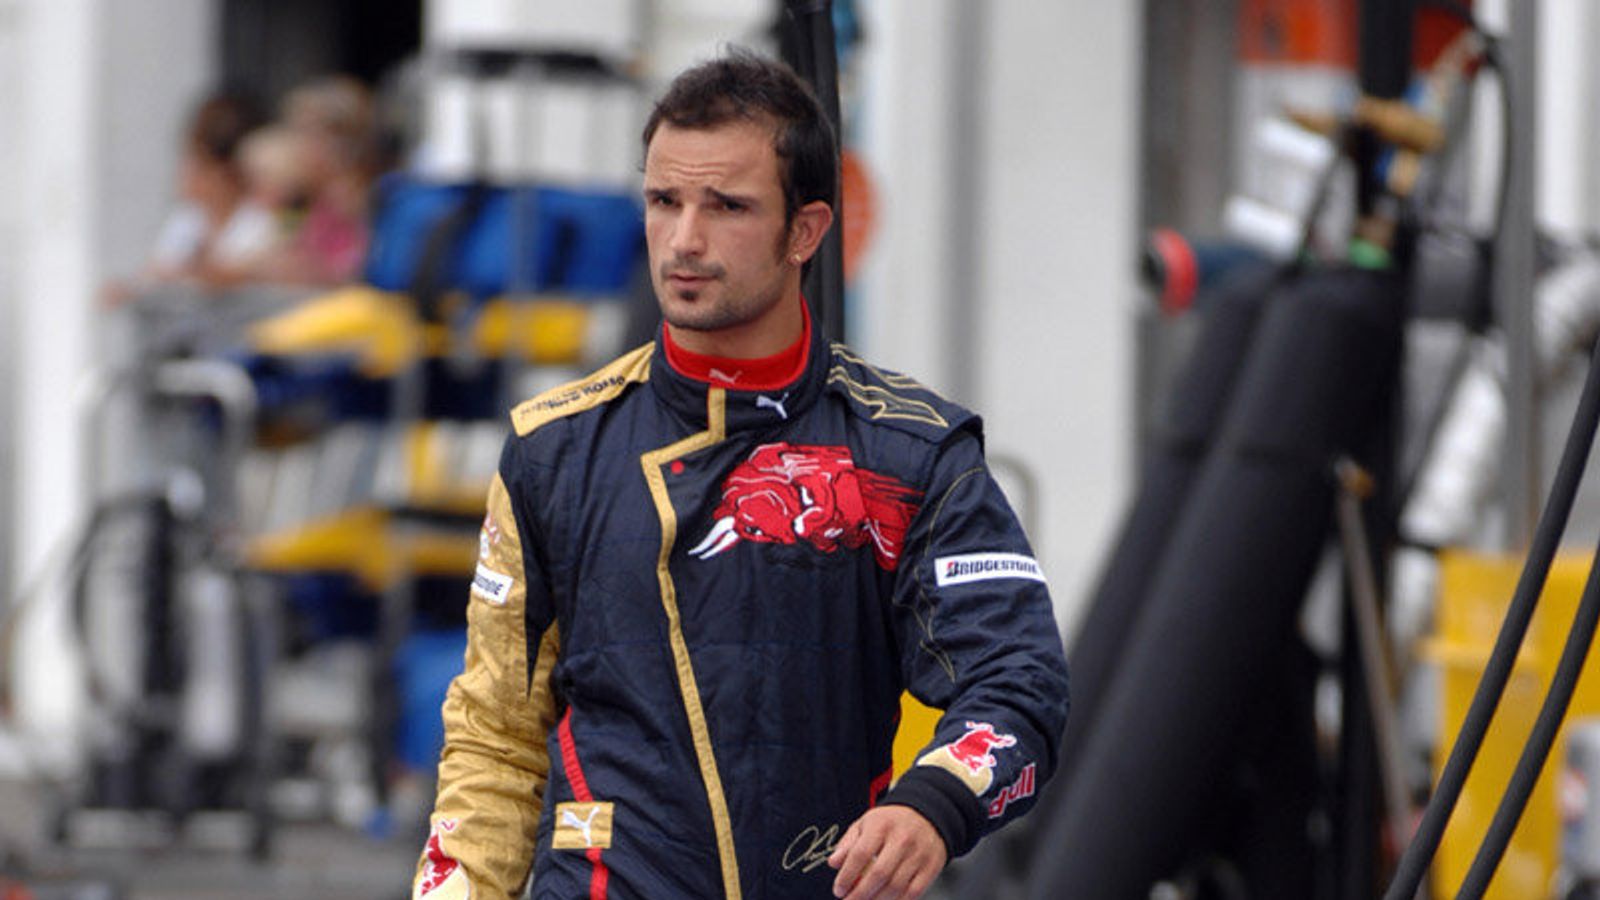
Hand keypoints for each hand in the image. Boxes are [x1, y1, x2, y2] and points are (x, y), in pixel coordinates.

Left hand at [826, 805, 946, 899]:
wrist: (927, 815)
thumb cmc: (891, 822)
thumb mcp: (866, 824)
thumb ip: (848, 843)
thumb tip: (834, 863)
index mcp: (882, 825)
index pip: (860, 854)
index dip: (847, 876)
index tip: (839, 890)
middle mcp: (902, 839)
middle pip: (879, 874)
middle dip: (860, 894)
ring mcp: (919, 854)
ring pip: (896, 887)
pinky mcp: (931, 867)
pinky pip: (913, 893)